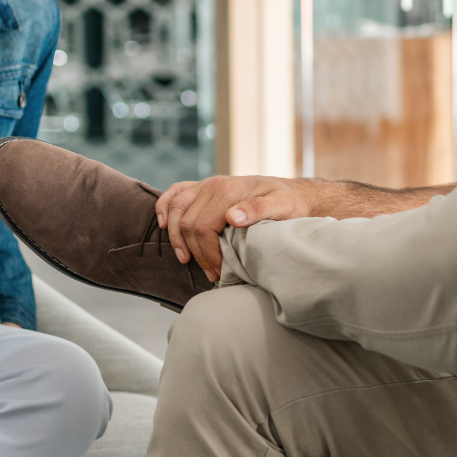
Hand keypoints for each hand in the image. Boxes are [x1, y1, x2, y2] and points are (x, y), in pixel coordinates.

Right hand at [154, 174, 326, 277]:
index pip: (203, 227)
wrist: (295, 193)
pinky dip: (164, 207)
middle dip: (195, 252)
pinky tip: (162, 223)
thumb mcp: (282, 207)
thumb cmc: (290, 204)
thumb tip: (232, 217)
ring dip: (175, 236)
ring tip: (185, 259)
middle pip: (188, 223)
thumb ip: (258, 210)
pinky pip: (175, 192)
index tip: (217, 271)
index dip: (206, 254)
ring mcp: (207, 184)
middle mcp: (214, 185)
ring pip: (176, 210)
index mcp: (229, 191)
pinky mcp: (204, 186)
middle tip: (210, 272)